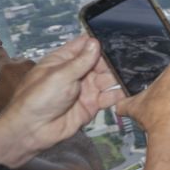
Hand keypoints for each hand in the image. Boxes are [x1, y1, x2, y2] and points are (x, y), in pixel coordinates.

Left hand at [0, 36, 125, 164]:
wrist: (33, 130)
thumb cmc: (40, 98)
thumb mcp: (60, 75)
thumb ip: (81, 61)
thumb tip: (96, 42)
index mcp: (64, 60)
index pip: (84, 46)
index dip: (99, 43)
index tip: (119, 38)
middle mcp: (76, 73)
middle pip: (100, 62)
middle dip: (114, 60)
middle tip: (133, 58)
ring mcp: (85, 90)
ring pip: (107, 79)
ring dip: (119, 76)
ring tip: (137, 72)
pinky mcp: (91, 106)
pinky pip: (108, 98)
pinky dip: (119, 94)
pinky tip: (131, 89)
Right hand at [0, 45, 35, 112]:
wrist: (33, 117)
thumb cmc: (10, 109)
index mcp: (7, 67)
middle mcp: (22, 63)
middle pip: (11, 58)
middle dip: (7, 67)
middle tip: (5, 81)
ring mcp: (35, 67)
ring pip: (23, 64)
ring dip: (19, 71)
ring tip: (16, 87)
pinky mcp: (44, 72)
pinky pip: (33, 70)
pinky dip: (29, 76)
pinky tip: (26, 88)